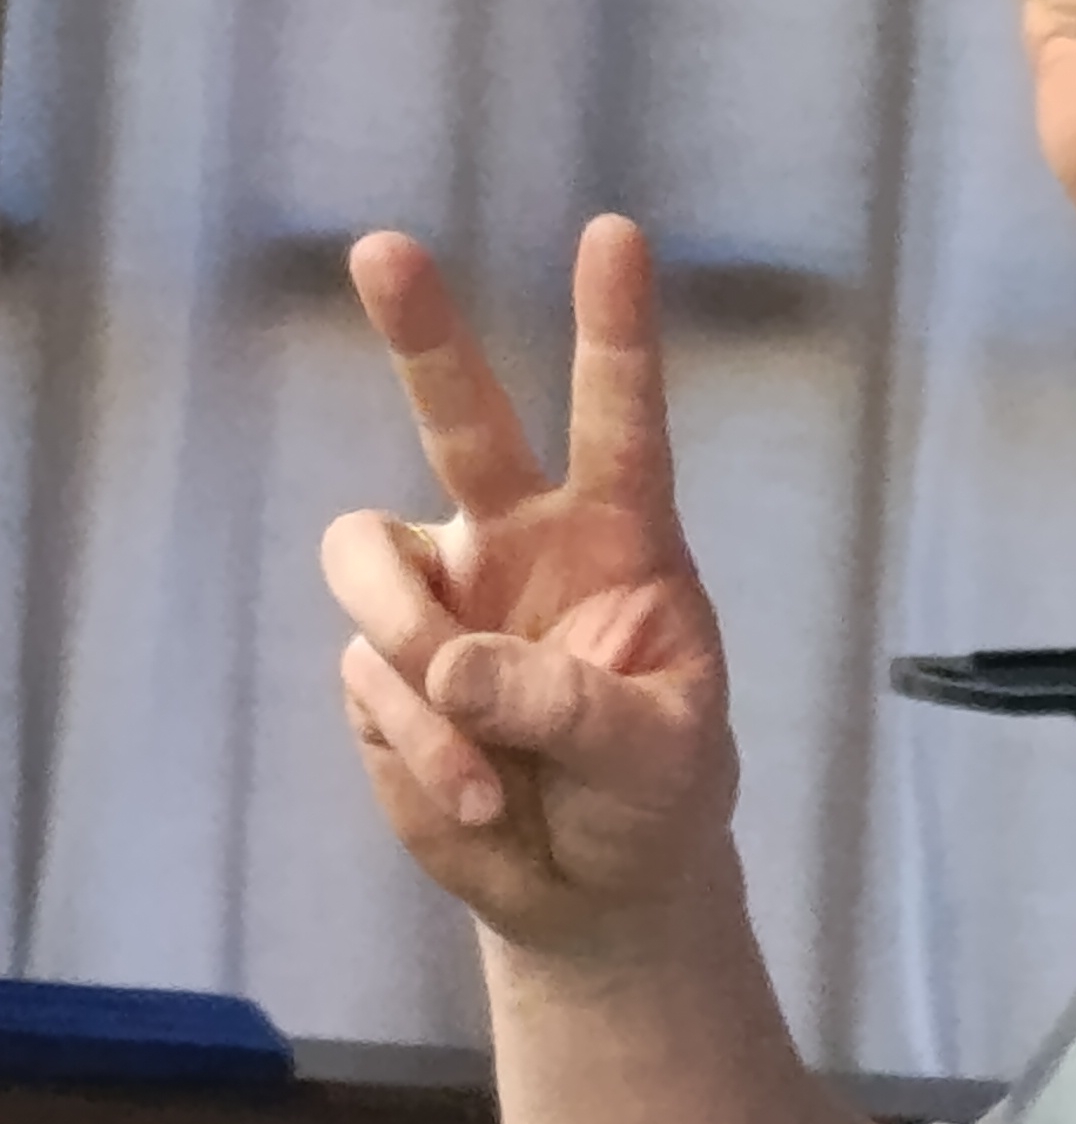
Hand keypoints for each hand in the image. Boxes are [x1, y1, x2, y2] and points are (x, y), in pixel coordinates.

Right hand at [321, 216, 737, 956]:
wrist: (590, 890)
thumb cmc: (653, 799)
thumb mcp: (657, 760)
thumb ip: (571, 704)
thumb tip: (452, 662)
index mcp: (621, 541)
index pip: (621, 420)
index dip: (616, 329)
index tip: (616, 234)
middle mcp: (522, 543)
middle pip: (459, 419)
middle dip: (419, 334)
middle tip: (382, 247)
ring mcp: (443, 600)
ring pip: (371, 563)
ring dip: (411, 651)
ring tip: (482, 753)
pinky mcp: (382, 668)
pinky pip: (370, 676)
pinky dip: (422, 747)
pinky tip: (478, 795)